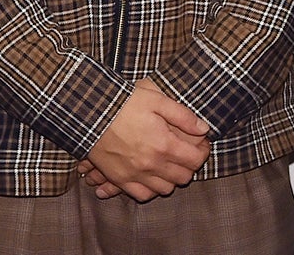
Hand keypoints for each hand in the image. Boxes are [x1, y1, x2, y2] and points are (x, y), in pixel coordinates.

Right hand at [83, 78, 210, 201]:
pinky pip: (142, 195)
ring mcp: (135, 174)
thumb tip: (203, 128)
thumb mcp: (156, 100)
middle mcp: (152, 164)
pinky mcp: (120, 179)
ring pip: (165, 189)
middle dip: (189, 165)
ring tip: (168, 164)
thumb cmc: (124, 102)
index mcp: (164, 144)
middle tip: (185, 152)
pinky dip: (151, 189)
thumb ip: (183, 116)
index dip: (203, 152)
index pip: (195, 160)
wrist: (90, 112)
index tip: (201, 144)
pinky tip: (151, 176)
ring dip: (171, 178)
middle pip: (183, 177)